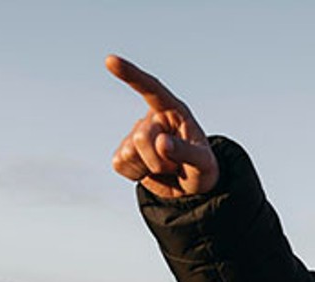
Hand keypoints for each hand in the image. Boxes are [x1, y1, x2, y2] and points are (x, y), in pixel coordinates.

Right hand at [105, 54, 219, 197]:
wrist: (191, 188)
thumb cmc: (202, 168)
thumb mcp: (203, 163)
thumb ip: (187, 152)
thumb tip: (161, 142)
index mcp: (173, 111)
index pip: (151, 89)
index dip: (131, 75)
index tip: (111, 60)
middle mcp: (152, 119)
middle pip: (142, 137)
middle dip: (160, 160)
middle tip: (176, 165)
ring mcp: (135, 136)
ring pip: (130, 153)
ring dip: (150, 168)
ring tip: (166, 167)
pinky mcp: (123, 154)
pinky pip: (119, 164)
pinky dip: (136, 174)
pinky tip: (148, 171)